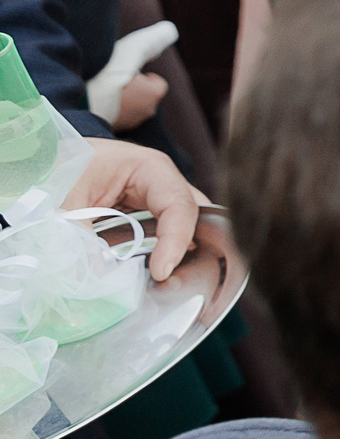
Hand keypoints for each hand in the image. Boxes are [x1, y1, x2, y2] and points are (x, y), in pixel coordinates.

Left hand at [64, 139, 203, 281]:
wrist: (44, 157)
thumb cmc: (57, 164)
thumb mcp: (63, 198)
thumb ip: (78, 236)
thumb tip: (99, 278)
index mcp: (150, 168)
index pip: (179, 206)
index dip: (175, 241)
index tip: (161, 272)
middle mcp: (163, 182)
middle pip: (196, 216)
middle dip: (193, 247)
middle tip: (178, 279)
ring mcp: (157, 198)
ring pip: (186, 226)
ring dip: (179, 252)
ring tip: (169, 281)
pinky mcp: (146, 213)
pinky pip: (166, 233)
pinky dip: (163, 253)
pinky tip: (154, 273)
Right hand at [109, 70, 165, 131]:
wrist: (93, 104)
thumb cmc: (112, 83)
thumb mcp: (127, 71)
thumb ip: (136, 74)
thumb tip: (136, 75)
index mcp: (155, 93)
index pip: (161, 84)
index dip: (152, 79)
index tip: (145, 76)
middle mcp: (150, 108)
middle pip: (150, 97)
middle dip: (142, 91)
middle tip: (129, 84)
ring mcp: (139, 119)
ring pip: (140, 108)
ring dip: (133, 102)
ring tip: (117, 95)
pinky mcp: (126, 126)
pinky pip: (129, 117)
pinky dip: (124, 111)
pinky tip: (112, 105)